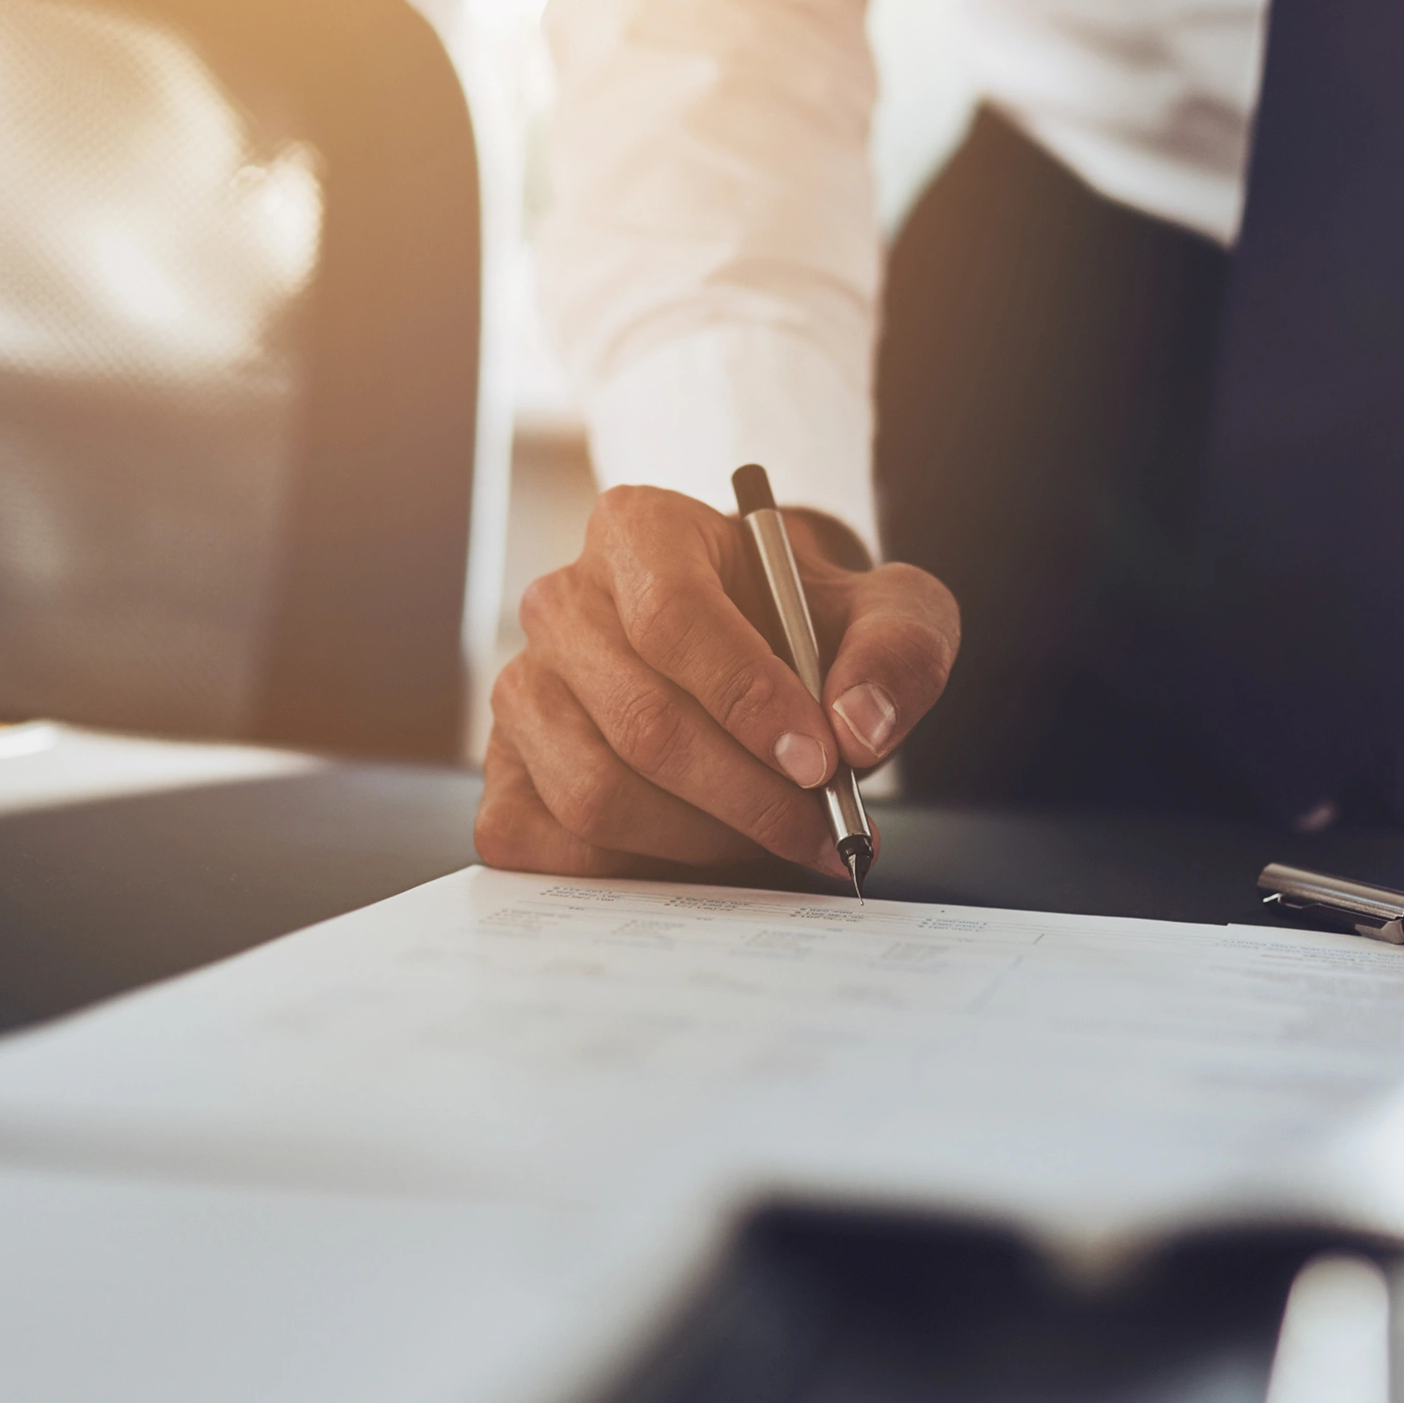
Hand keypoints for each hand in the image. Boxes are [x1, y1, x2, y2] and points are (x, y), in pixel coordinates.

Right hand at [476, 485, 959, 882]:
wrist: (761, 658)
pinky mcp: (505, 775)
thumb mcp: (889, 612)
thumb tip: (859, 729)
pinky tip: (705, 853)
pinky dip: (639, 871)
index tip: (822, 762)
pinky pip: (553, 848)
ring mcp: (522, 692)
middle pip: (641, 722)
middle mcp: (560, 603)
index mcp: (638, 531)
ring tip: (775, 838)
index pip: (672, 618)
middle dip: (748, 795)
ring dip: (704, 841)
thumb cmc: (811, 629)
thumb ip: (898, 652)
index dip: (748, 699)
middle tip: (823, 828)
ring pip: (596, 795)